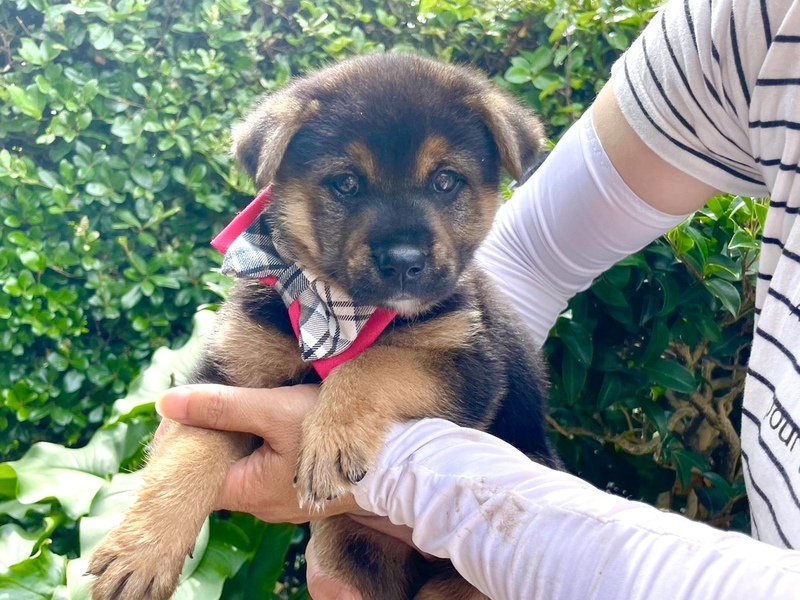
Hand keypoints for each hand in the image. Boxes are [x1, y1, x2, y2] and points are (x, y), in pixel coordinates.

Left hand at [155, 383, 420, 598]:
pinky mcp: (303, 490)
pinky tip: (262, 422)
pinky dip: (259, 446)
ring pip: (245, 468)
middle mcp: (262, 505)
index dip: (182, 441)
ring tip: (228, 405)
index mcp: (247, 492)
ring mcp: (285, 501)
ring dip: (236, 439)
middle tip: (202, 399)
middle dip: (209, 436)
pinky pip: (268, 468)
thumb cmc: (334, 437)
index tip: (180, 409)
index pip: (194, 473)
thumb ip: (222, 406)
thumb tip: (167, 402)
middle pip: (220, 470)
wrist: (395, 459)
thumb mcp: (273, 411)